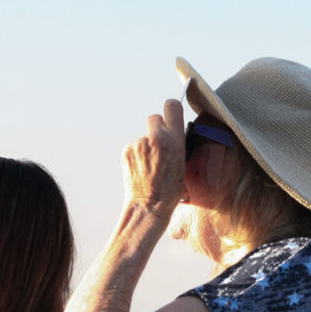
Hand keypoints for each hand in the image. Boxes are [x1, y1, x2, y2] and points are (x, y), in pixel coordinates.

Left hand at [122, 98, 185, 216]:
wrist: (149, 206)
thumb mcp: (183, 164)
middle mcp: (156, 138)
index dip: (171, 109)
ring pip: (143, 136)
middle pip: (154, 117)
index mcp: (175, 140)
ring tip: (150, 166)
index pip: (172, 106)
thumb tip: (172, 131)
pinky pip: (134, 147)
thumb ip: (177, 143)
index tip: (170, 114)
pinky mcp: (127, 150)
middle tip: (159, 145)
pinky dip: (137, 155)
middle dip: (156, 128)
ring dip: (146, 146)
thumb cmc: (169, 190)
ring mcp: (139, 144)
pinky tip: (141, 169)